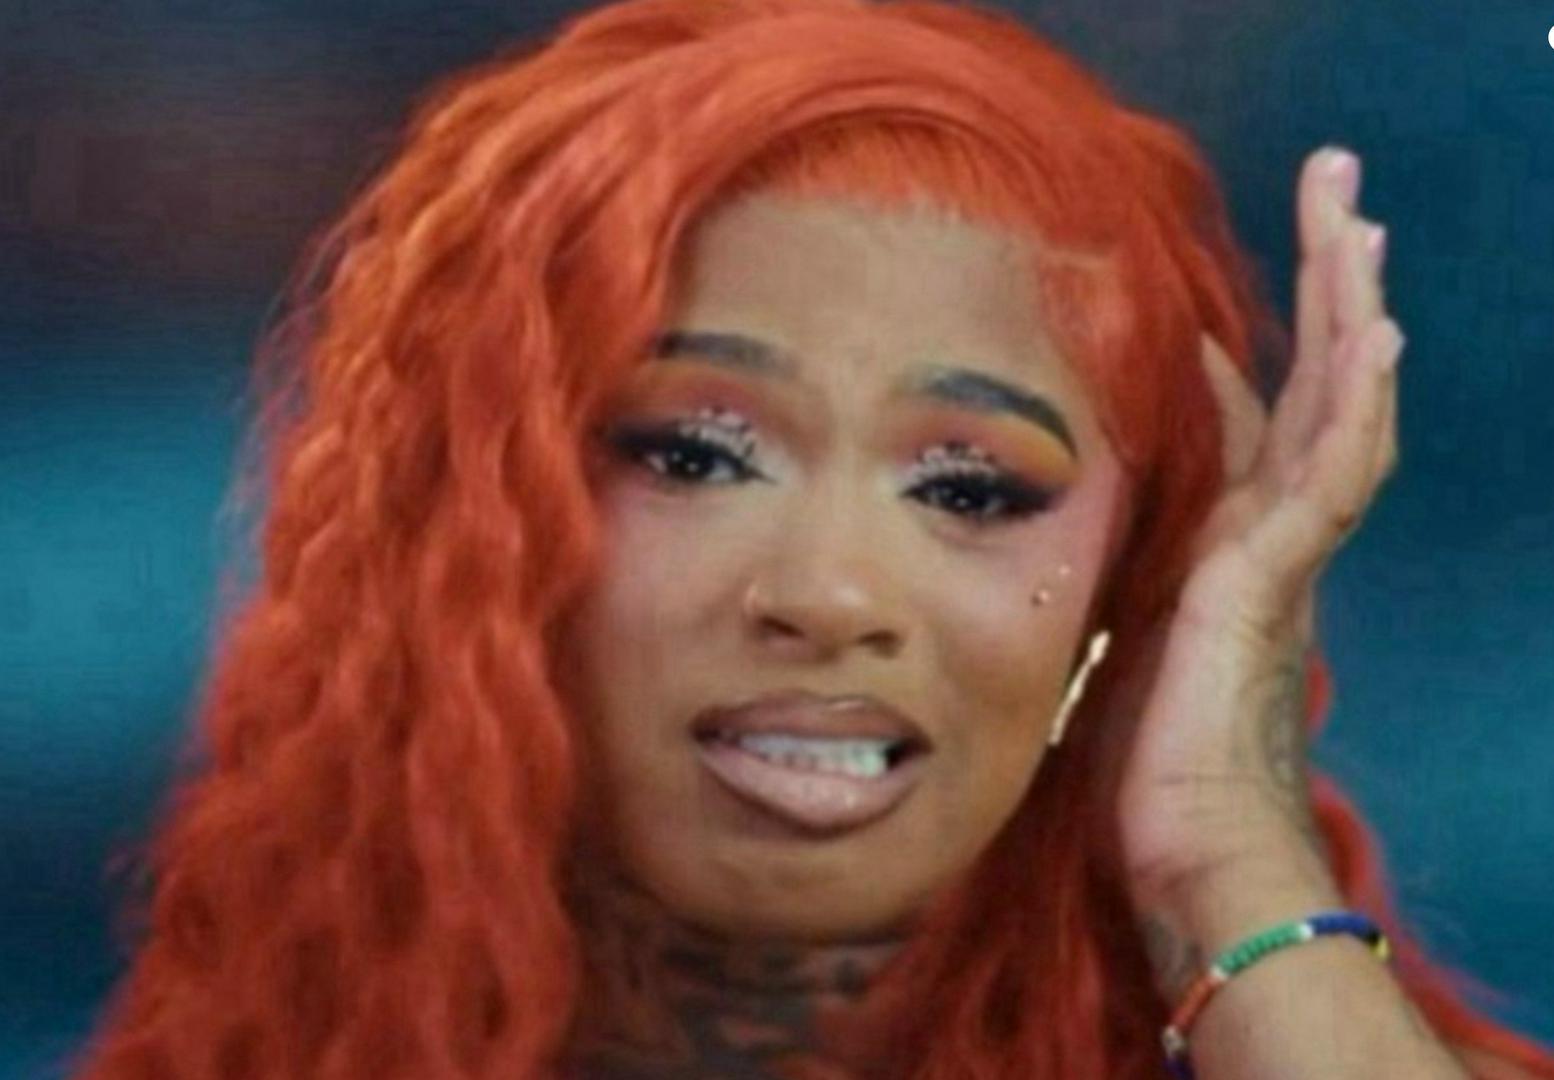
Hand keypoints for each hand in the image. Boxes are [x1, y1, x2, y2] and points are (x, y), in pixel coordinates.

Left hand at [1110, 146, 1403, 906]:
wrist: (1190, 854)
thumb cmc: (1145, 773)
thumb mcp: (1109, 645)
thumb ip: (1110, 586)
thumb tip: (1061, 553)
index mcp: (1225, 554)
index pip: (1244, 431)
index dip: (1233, 362)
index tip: (1199, 308)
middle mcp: (1267, 543)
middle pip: (1314, 393)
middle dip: (1325, 296)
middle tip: (1334, 197)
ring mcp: (1282, 559)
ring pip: (1337, 411)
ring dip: (1349, 315)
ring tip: (1356, 223)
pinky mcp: (1277, 584)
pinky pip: (1332, 478)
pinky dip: (1358, 405)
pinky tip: (1375, 336)